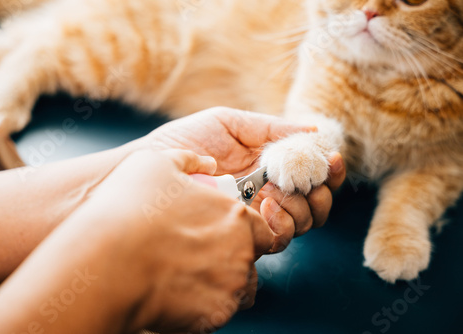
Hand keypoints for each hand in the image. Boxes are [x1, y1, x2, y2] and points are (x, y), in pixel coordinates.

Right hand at [83, 149, 273, 332]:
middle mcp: (241, 254)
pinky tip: (175, 291)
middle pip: (250, 258)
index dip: (246, 229)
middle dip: (233, 254)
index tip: (223, 228)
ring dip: (221, 281)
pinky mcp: (211, 318)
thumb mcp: (155, 163)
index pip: (263, 228)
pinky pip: (215, 312)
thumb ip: (188, 159)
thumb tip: (205, 161)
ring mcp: (228, 289)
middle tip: (200, 250)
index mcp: (235, 217)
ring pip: (237, 288)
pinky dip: (202, 305)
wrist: (107, 263)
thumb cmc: (129, 210)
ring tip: (187, 273)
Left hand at [143, 107, 346, 251]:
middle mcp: (268, 194)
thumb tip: (316, 132)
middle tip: (306, 179)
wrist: (152, 164)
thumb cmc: (186, 140)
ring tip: (276, 190)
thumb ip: (271, 129)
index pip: (311, 175)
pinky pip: (278, 238)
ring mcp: (256, 216)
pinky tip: (264, 204)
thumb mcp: (230, 124)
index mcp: (269, 168)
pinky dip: (283, 222)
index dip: (329, 171)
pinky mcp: (242, 233)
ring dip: (302, 207)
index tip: (332, 159)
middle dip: (321, 193)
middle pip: (316, 204)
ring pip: (303, 223)